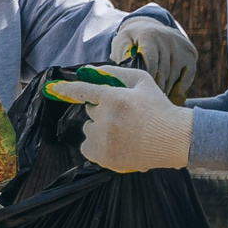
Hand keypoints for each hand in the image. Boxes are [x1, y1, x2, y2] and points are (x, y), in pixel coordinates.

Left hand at [43, 64, 193, 171]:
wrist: (175, 139)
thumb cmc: (158, 107)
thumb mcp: (142, 81)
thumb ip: (114, 74)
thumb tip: (88, 70)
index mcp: (114, 98)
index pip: (82, 91)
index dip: (65, 89)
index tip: (51, 88)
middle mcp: (106, 118)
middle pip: (90, 111)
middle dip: (102, 111)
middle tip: (125, 115)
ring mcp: (105, 139)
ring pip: (88, 129)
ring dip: (99, 128)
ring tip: (124, 131)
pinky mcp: (105, 157)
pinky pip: (87, 148)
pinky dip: (96, 146)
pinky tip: (117, 144)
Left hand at [110, 16, 197, 103]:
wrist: (149, 27)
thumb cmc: (131, 41)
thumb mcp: (121, 42)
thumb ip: (122, 54)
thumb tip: (125, 69)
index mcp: (149, 36)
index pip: (151, 63)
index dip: (147, 82)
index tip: (141, 95)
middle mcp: (167, 39)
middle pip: (163, 71)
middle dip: (155, 89)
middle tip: (148, 105)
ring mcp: (181, 46)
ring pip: (175, 75)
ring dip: (167, 91)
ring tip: (157, 104)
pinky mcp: (190, 53)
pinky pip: (188, 75)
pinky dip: (180, 89)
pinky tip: (171, 99)